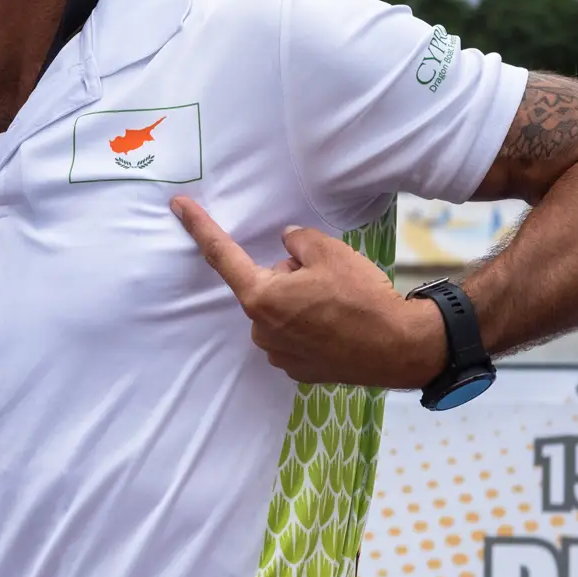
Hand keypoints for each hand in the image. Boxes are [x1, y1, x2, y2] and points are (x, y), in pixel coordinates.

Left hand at [169, 197, 443, 387]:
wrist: (399, 347)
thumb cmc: (362, 297)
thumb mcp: (328, 251)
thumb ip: (297, 241)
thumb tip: (287, 245)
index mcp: (260, 297)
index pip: (220, 255)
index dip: (198, 227)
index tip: (178, 206)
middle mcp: (260, 329)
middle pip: (263, 286)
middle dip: (287, 276)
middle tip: (325, 279)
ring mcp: (278, 354)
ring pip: (280, 311)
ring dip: (299, 302)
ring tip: (339, 305)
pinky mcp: (297, 370)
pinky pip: (295, 335)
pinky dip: (310, 326)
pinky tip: (339, 327)